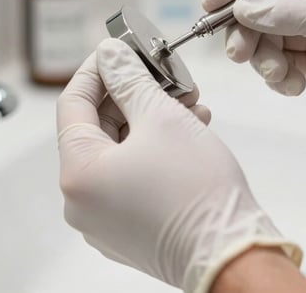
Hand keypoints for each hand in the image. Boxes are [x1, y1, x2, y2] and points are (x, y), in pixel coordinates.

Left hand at [56, 38, 301, 292]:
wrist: (233, 254)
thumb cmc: (198, 194)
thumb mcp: (161, 117)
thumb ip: (129, 80)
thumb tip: (111, 56)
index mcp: (78, 174)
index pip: (72, 103)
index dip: (97, 69)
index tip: (118, 51)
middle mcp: (82, 202)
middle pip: (97, 128)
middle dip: (133, 95)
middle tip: (162, 75)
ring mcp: (104, 220)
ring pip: (119, 152)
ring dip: (150, 121)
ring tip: (188, 104)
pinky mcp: (129, 229)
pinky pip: (131, 176)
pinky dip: (154, 150)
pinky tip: (187, 132)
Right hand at [202, 0, 305, 155]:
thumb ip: (294, 14)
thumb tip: (244, 8)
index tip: (211, 2)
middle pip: (262, 4)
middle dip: (246, 27)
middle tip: (238, 52)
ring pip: (266, 37)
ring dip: (262, 56)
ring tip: (279, 74)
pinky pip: (280, 64)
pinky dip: (278, 77)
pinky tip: (295, 87)